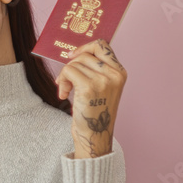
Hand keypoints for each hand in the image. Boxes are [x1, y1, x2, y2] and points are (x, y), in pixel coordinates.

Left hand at [54, 39, 125, 158]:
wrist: (94, 137)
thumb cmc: (94, 113)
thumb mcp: (102, 88)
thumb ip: (95, 70)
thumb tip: (74, 53)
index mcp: (120, 73)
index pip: (103, 45)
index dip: (85, 47)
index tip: (73, 56)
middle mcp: (114, 75)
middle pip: (85, 54)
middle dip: (71, 66)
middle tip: (66, 81)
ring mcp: (103, 80)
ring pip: (75, 63)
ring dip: (65, 76)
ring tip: (66, 91)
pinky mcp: (89, 87)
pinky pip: (68, 71)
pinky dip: (62, 81)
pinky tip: (63, 95)